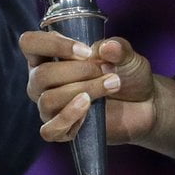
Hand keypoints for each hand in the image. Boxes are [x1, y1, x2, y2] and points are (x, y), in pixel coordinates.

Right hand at [22, 31, 156, 144]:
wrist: (144, 104)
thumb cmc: (127, 73)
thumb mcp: (127, 55)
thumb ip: (118, 48)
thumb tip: (106, 48)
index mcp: (49, 56)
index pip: (30, 43)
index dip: (54, 45)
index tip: (86, 51)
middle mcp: (42, 81)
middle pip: (41, 75)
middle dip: (79, 71)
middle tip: (106, 70)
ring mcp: (49, 107)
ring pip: (48, 100)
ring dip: (84, 90)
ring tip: (112, 84)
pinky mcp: (61, 130)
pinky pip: (50, 130)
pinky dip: (69, 117)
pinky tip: (89, 110)